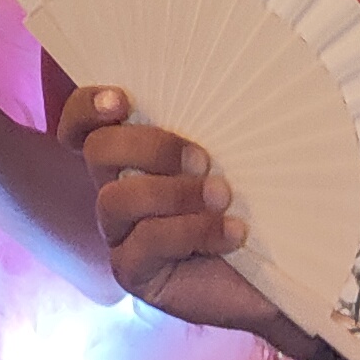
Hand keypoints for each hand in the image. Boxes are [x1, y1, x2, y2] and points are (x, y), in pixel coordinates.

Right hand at [75, 91, 301, 351]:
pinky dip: (192, 231)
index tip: (122, 101)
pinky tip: (233, 232)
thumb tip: (227, 82)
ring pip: (116, 199)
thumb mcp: (237, 158)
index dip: (87, 108)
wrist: (276, 278)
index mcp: (132, 158)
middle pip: (98, 151)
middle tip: (202, 159)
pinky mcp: (132, 271)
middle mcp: (118, 191)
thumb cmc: (257, 208)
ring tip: (223, 195)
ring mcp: (120, 234)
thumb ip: (213, 127)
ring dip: (175, 193)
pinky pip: (144, 243)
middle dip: (148, 146)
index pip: (84, 125)